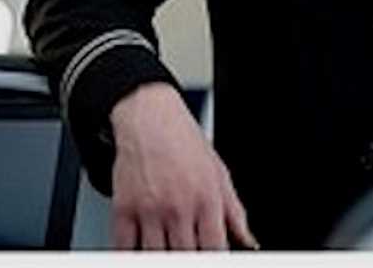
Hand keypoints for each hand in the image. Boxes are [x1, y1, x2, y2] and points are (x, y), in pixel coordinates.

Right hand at [109, 82, 257, 250]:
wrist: (150, 118)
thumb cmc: (186, 143)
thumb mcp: (220, 174)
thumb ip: (235, 213)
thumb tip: (248, 242)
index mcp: (207, 199)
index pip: (215, 249)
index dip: (214, 259)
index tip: (211, 259)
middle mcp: (179, 207)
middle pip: (185, 256)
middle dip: (187, 258)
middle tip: (187, 250)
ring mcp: (150, 211)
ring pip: (155, 256)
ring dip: (162, 256)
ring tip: (167, 249)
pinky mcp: (124, 209)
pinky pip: (125, 248)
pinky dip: (132, 254)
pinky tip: (142, 249)